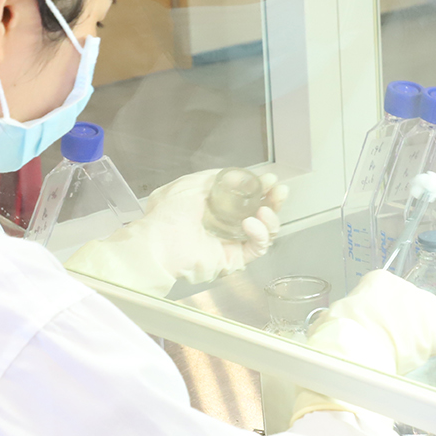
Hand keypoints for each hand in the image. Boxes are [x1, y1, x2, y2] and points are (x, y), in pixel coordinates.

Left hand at [134, 168, 286, 284]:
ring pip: (264, 232)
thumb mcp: (191, 184)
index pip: (246, 197)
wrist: (156, 243)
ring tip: (265, 209)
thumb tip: (238, 176)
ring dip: (271, 218)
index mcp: (215, 207)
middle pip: (261, 214)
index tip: (269, 179)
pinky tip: (250, 223)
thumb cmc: (165, 215)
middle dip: (274, 201)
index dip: (260, 187)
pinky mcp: (233, 260)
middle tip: (279, 191)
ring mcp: (231, 243)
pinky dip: (260, 234)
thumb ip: (216, 178)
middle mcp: (226, 226)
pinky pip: (257, 247)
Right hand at [291, 270, 435, 422]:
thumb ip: (335, 321)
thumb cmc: (339, 335)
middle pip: (417, 307)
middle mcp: (407, 288)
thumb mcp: (329, 321)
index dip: (389, 318)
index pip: (392, 296)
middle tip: (398, 350)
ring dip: (431, 338)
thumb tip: (325, 329)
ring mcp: (428, 306)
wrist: (355, 346)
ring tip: (419, 359)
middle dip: (411, 328)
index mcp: (379, 281)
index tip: (383, 335)